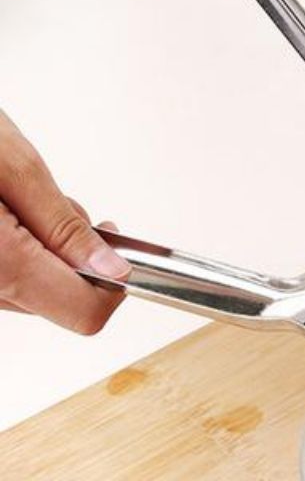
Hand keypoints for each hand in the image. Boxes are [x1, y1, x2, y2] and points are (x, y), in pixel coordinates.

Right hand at [0, 111, 128, 333]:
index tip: (115, 249)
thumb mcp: (16, 170)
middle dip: (73, 254)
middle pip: (57, 299)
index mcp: (0, 267)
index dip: (111, 284)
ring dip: (44, 248)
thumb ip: (64, 227)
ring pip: (31, 288)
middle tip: (56, 205)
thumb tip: (111, 268)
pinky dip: (19, 248)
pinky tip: (2, 212)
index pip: (83, 312)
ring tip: (17, 201)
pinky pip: (6, 277)